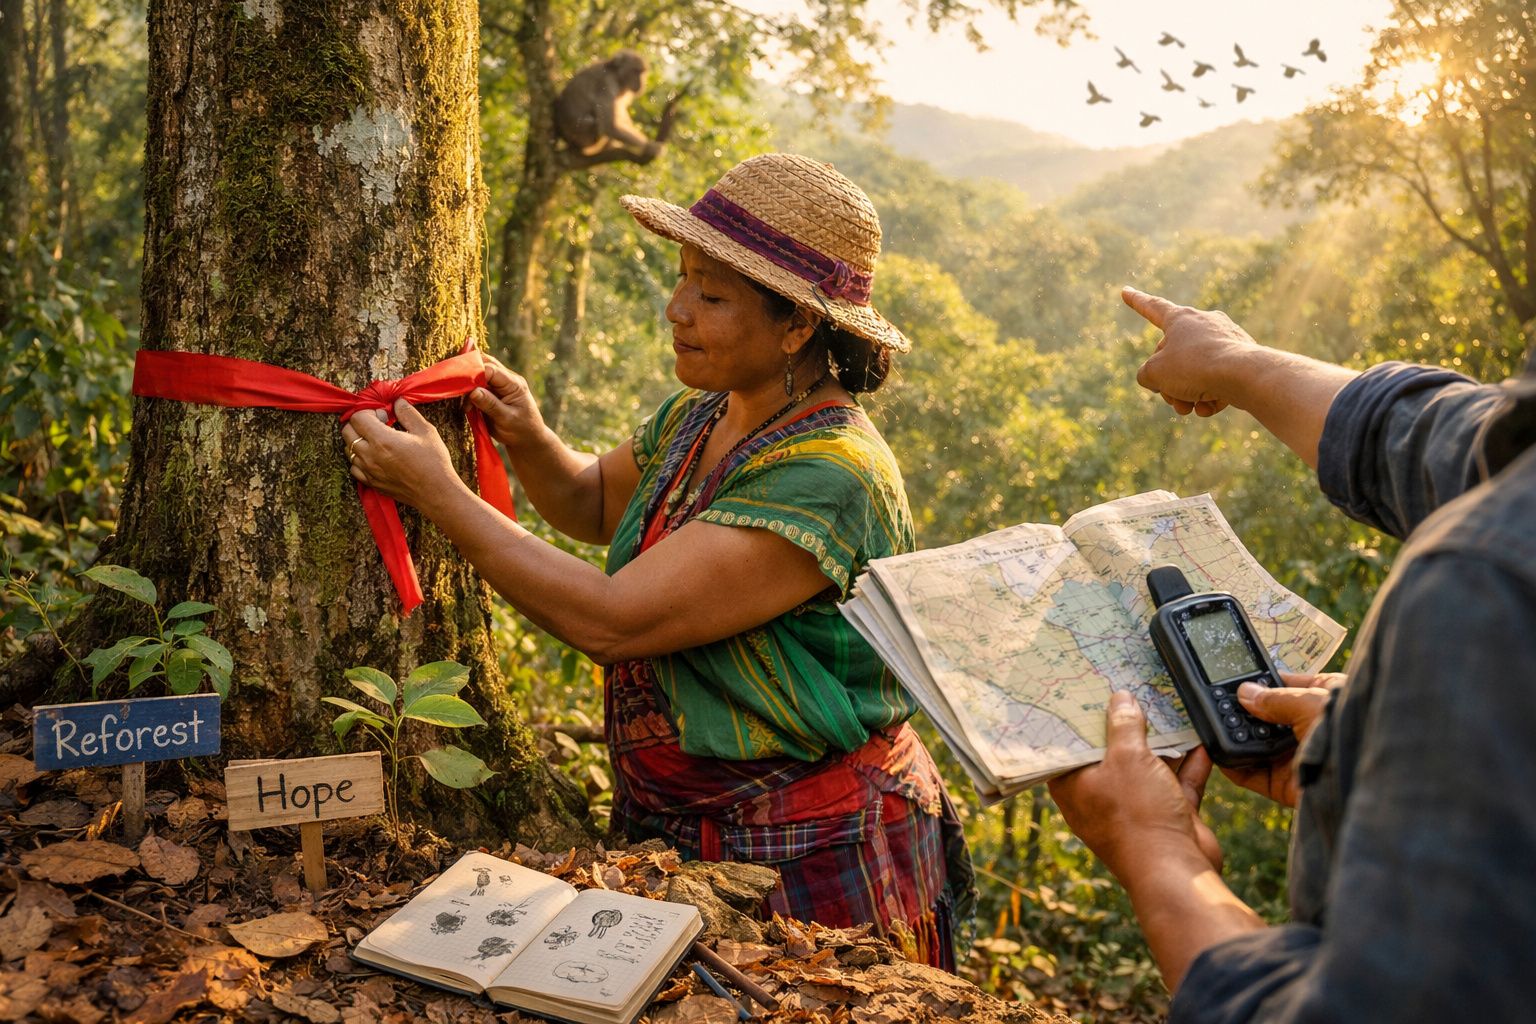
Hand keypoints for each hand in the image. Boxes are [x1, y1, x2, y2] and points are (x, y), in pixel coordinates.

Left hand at [341, 400, 465, 513]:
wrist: (436, 492)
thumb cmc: (433, 461)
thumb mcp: (425, 431)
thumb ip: (407, 413)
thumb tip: (397, 401)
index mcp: (382, 440)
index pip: (357, 417)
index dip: (368, 412)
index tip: (383, 415)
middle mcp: (370, 455)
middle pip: (347, 432)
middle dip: (359, 424)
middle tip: (378, 425)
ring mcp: (368, 471)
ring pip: (348, 449)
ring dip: (358, 441)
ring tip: (377, 441)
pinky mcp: (371, 483)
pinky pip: (354, 467)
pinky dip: (360, 459)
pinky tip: (376, 457)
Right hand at [469, 354, 545, 448]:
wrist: (527, 440)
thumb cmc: (521, 430)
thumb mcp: (506, 419)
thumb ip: (490, 404)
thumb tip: (473, 391)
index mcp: (513, 384)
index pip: (491, 370)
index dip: (475, 374)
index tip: (462, 385)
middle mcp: (506, 380)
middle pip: (485, 365)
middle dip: (469, 373)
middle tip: (454, 385)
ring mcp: (499, 386)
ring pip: (479, 375)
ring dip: (468, 386)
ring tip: (465, 404)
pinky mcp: (492, 394)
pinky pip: (477, 387)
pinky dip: (469, 394)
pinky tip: (466, 406)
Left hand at [1049, 691, 1223, 877]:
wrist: (1177, 871)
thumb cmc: (1137, 817)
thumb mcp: (1127, 757)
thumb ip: (1124, 725)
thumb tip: (1121, 699)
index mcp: (1074, 786)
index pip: (1068, 747)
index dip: (1077, 722)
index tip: (1085, 695)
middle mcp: (1101, 797)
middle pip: (1110, 754)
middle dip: (1124, 726)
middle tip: (1130, 693)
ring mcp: (1135, 808)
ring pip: (1147, 767)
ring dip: (1161, 743)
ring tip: (1168, 709)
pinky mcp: (1167, 816)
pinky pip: (1177, 784)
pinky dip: (1189, 765)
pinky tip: (1201, 741)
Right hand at [1123, 286, 1258, 416]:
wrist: (1244, 374)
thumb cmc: (1195, 367)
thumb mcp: (1155, 373)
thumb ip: (1147, 374)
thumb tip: (1159, 379)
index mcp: (1180, 319)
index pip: (1152, 307)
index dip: (1136, 302)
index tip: (1125, 291)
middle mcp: (1204, 323)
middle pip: (1174, 356)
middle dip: (1169, 382)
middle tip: (1170, 398)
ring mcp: (1226, 338)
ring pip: (1196, 371)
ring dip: (1188, 394)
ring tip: (1190, 408)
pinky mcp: (1243, 356)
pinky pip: (1218, 378)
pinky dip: (1210, 396)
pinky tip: (1210, 408)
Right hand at [1220, 672, 1342, 806]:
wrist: (1362, 782)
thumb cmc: (1349, 732)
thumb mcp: (1310, 703)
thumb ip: (1275, 699)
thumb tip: (1245, 693)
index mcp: (1325, 698)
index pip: (1286, 685)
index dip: (1261, 681)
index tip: (1235, 678)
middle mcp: (1311, 728)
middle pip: (1268, 716)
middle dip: (1244, 713)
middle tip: (1217, 705)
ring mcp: (1298, 756)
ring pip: (1258, 744)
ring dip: (1236, 738)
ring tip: (1213, 729)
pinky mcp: (1287, 784)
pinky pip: (1254, 774)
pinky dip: (1235, 766)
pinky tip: (1220, 754)